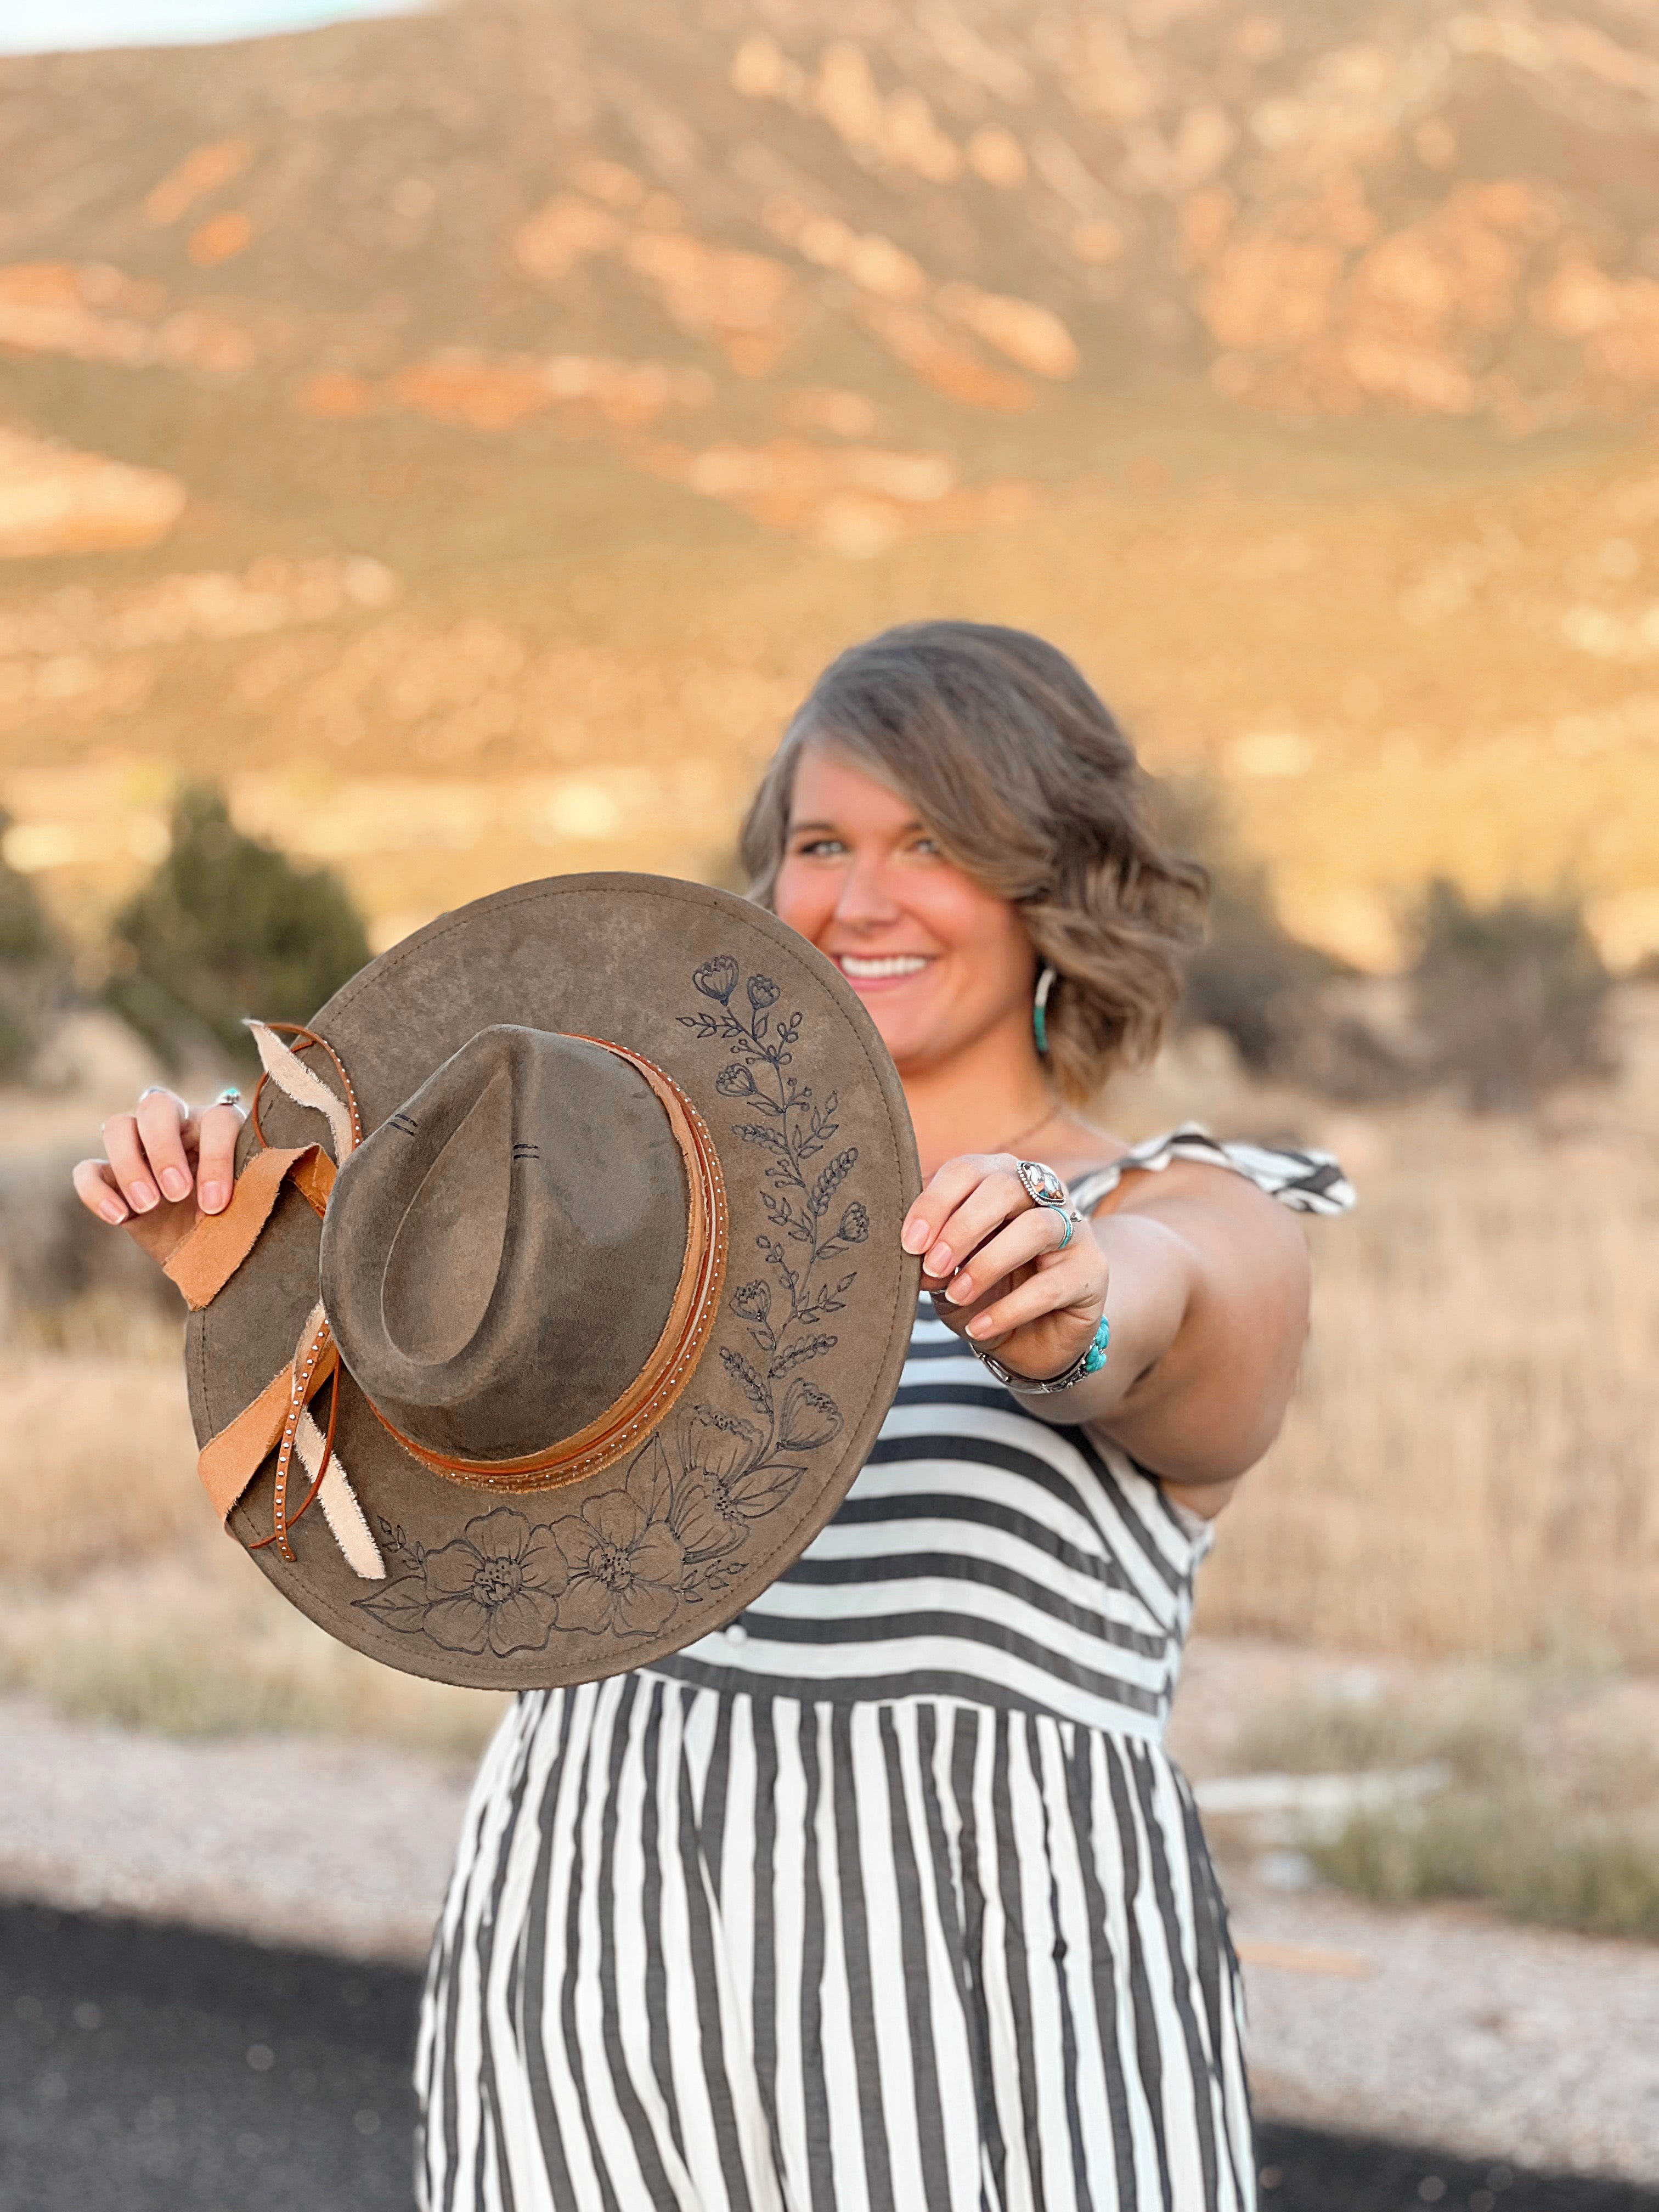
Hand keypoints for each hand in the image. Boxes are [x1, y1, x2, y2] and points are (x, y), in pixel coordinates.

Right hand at [72, 1088, 244, 1267]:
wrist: (213, 1254)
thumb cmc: (240, 1223)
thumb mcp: (252, 1207)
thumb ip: (255, 1189)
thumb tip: (260, 1187)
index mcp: (219, 1126)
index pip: (216, 1120)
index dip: (215, 1158)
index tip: (216, 1204)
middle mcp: (177, 1126)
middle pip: (156, 1104)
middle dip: (164, 1148)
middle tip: (176, 1193)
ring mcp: (139, 1148)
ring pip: (117, 1126)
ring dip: (129, 1165)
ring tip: (148, 1206)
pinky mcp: (110, 1178)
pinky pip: (88, 1169)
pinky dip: (96, 1191)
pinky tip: (119, 1217)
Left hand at [900, 1153, 1106, 1383]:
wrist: (1032, 1341)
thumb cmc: (987, 1292)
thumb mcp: (950, 1271)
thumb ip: (932, 1253)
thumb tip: (911, 1252)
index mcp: (1002, 1179)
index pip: (968, 1171)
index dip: (935, 1202)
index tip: (910, 1242)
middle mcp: (1043, 1194)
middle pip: (1004, 1187)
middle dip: (962, 1227)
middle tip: (933, 1266)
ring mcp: (1074, 1229)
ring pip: (1036, 1227)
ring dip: (988, 1262)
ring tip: (956, 1295)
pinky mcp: (1092, 1272)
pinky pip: (1052, 1285)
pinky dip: (1009, 1309)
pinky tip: (980, 1327)